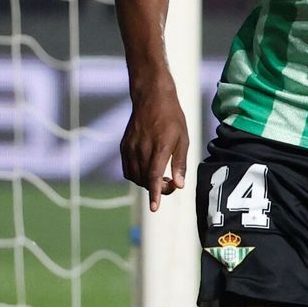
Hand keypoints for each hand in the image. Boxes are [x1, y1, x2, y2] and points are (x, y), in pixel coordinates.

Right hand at [120, 81, 188, 211]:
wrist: (152, 98)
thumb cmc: (172, 118)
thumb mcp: (183, 139)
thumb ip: (180, 163)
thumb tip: (180, 185)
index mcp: (159, 147)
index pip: (154, 176)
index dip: (155, 194)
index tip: (154, 208)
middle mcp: (142, 149)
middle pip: (145, 180)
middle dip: (157, 188)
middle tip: (171, 183)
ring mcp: (130, 148)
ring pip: (135, 177)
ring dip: (147, 183)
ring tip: (160, 177)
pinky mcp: (124, 146)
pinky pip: (128, 169)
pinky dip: (137, 176)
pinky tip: (147, 170)